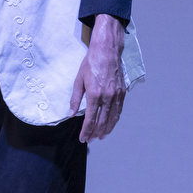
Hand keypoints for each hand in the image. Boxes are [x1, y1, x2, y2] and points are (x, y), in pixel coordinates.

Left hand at [70, 14, 125, 142]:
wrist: (107, 51)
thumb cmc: (90, 64)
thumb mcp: (78, 80)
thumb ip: (75, 98)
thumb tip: (71, 113)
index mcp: (95, 95)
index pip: (90, 119)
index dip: (86, 130)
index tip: (83, 138)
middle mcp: (107, 97)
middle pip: (102, 121)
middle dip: (95, 132)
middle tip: (90, 140)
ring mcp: (116, 95)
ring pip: (112, 118)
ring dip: (106, 129)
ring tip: (100, 136)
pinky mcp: (122, 92)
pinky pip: (119, 110)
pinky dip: (115, 120)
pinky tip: (110, 125)